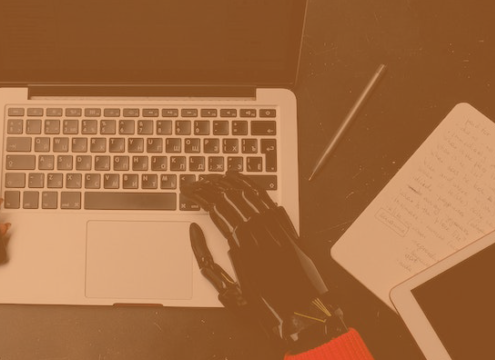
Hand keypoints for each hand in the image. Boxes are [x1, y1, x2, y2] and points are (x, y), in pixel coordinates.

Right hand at [183, 172, 344, 352]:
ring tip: (218, 176)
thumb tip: (195, 233)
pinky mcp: (290, 231)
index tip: (189, 190)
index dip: (200, 196)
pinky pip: (270, 202)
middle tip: (197, 182)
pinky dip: (256, 189)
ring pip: (251, 195)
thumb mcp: (229, 293)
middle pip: (232, 198)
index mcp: (243, 246)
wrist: (305, 318)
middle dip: (211, 186)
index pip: (216, 209)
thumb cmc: (267, 310)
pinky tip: (246, 183)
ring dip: (232, 183)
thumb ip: (207, 264)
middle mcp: (261, 232)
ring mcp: (277, 229)